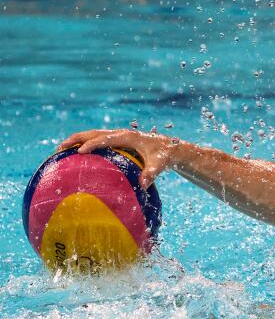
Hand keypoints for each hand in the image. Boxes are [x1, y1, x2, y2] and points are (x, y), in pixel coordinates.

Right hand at [58, 128, 180, 188]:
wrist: (170, 148)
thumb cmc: (164, 156)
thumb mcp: (159, 165)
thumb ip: (151, 174)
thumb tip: (143, 185)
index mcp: (129, 137)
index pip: (106, 139)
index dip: (92, 145)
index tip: (80, 152)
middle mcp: (121, 133)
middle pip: (94, 133)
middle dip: (76, 139)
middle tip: (60, 148)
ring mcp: (118, 135)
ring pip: (93, 134)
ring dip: (77, 139)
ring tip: (60, 149)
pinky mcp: (117, 140)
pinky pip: (97, 140)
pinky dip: (84, 143)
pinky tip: (74, 154)